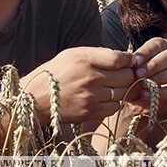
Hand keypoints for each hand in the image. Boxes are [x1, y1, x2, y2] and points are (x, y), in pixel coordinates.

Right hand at [18, 46, 134, 123]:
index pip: (120, 59)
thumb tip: (125, 57)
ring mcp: (90, 96)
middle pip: (126, 76)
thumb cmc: (56, 73)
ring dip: (122, 89)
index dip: (130, 60)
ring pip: (122, 92)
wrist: (35, 99)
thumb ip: (99, 54)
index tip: (131, 61)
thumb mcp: (73, 54)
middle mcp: (89, 77)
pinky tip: (105, 98)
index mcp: (84, 59)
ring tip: (113, 86)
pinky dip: (114, 102)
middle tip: (123, 74)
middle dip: (128, 74)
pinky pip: (114, 107)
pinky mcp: (89, 112)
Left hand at [130, 37, 166, 116]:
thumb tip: (133, 60)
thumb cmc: (134, 78)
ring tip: (143, 84)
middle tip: (138, 74)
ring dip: (159, 77)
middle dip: (154, 65)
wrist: (136, 98)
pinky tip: (145, 94)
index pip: (157, 44)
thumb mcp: (132, 69)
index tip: (135, 61)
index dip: (147, 52)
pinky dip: (159, 92)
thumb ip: (134, 63)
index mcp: (161, 48)